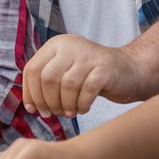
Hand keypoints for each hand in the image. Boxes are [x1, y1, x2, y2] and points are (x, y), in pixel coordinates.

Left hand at [22, 35, 141, 117]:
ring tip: (69, 112)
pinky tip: (83, 108)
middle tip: (54, 113)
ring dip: (65, 105)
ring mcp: (89, 55)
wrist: (129, 70)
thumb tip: (29, 106)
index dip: (30, 93)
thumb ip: (46, 82)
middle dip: (47, 102)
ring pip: (66, 85)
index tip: (34, 110)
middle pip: (47, 78)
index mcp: (56, 45)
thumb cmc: (91, 76)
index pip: (32, 69)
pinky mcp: (105, 68)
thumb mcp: (64, 72)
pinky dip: (82, 105)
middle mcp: (71, 45)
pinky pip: (87, 90)